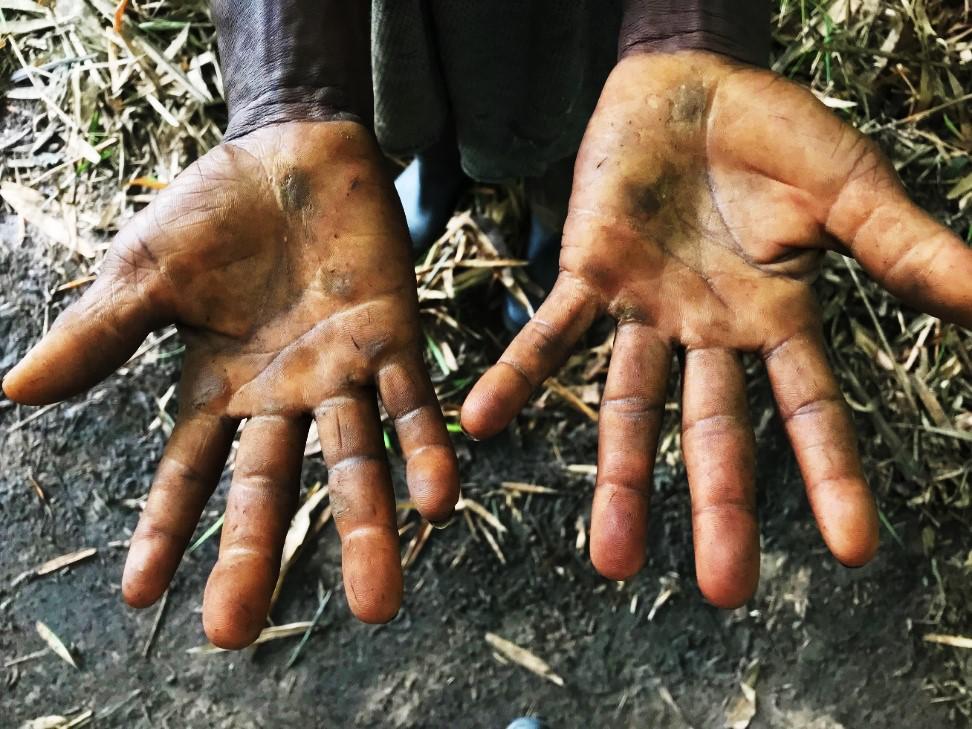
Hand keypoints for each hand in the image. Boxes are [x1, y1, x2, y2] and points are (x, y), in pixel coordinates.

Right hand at [3, 121, 458, 646]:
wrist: (289, 149)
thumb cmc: (213, 211)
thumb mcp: (145, 272)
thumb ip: (99, 334)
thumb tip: (14, 392)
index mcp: (217, 387)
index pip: (186, 473)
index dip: (166, 532)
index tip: (143, 598)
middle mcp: (281, 395)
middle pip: (269, 487)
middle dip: (256, 556)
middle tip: (236, 634)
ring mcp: (340, 372)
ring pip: (353, 461)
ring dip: (366, 529)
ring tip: (375, 605)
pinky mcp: (393, 337)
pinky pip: (411, 404)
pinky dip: (425, 450)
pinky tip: (438, 503)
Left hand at [462, 51, 970, 606]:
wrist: (694, 81)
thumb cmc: (777, 137)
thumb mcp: (851, 190)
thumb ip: (906, 250)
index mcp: (777, 319)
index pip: (808, 411)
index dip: (830, 476)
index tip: (853, 550)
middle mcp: (709, 332)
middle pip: (713, 432)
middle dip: (718, 505)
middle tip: (723, 590)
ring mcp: (644, 310)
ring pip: (627, 406)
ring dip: (616, 476)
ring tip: (611, 561)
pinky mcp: (588, 274)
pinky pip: (550, 333)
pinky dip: (519, 373)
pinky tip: (483, 419)